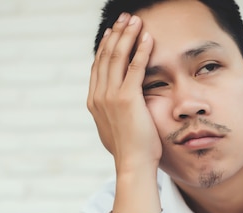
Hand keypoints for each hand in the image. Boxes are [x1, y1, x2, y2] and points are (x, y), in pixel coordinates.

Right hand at [87, 13, 160, 175]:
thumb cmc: (130, 149)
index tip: (113, 32)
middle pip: (106, 56)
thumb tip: (114, 108)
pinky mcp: (127, 98)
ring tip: (136, 21)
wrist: (132, 164)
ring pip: (117, 57)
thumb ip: (112, 112)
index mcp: (94, 101)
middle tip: (125, 19)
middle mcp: (98, 96)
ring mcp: (110, 96)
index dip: (106, 46)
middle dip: (116, 34)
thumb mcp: (114, 127)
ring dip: (127, 36)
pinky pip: (135, 67)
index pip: (98, 66)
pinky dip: (141, 50)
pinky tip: (148, 38)